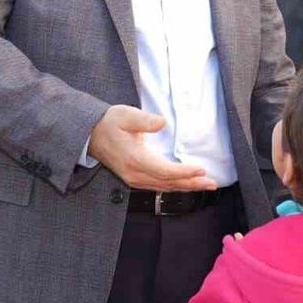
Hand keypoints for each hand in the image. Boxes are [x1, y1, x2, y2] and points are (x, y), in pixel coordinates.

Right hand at [87, 106, 217, 191]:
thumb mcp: (125, 115)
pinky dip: (175, 186)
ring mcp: (134, 179)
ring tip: (205, 185)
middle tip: (212, 183)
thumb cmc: (109, 123)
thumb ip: (144, 120)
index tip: (201, 169)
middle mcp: (135, 174)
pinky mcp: (135, 178)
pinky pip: (158, 186)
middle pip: (168, 183)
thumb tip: (162, 122)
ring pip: (164, 187)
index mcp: (135, 159)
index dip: (184, 172)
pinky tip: (187, 184)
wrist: (90, 135)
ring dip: (186, 187)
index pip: (164, 170)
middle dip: (192, 183)